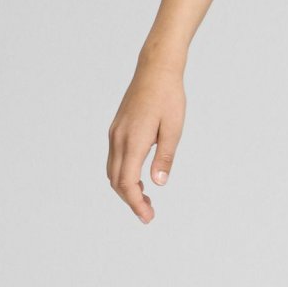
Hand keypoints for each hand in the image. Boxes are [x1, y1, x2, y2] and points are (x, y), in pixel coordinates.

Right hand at [108, 53, 185, 223]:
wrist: (155, 70)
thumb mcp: (174, 129)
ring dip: (126, 188)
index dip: (135, 203)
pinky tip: (139, 178)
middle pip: (116, 181)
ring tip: (146, 199)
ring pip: (113, 171)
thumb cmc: (169, 97)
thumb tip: (157, 184)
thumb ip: (165, 158)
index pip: (127, 182)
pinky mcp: (116, 129)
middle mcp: (118, 139)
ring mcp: (115, 133)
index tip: (148, 216)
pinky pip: (114, 159)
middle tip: (149, 214)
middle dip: (130, 200)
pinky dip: (123, 174)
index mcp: (133, 140)